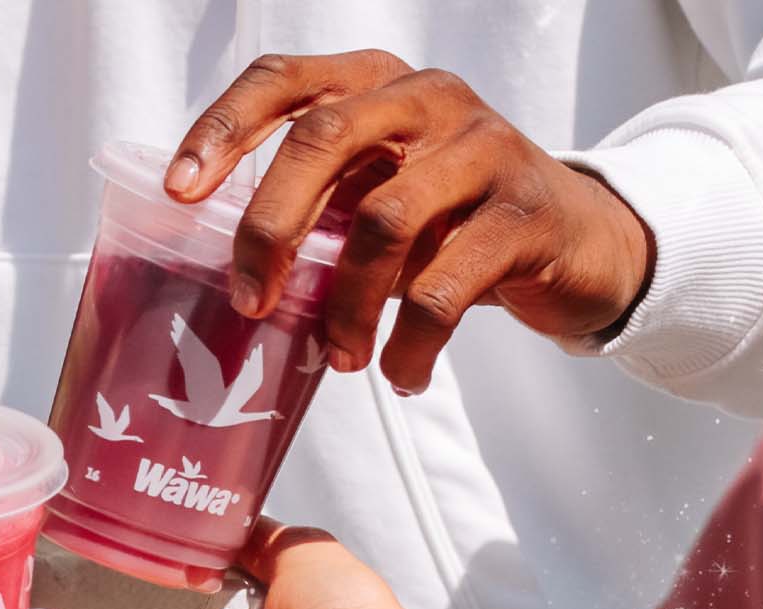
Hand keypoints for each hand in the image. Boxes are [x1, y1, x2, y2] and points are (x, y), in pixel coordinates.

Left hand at [167, 51, 655, 392]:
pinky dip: (412, 343)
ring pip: (382, 220)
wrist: (583, 241)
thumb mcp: (381, 195)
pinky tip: (402, 374)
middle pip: (322, 139)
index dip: (223, 129)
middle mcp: (428, 99)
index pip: (283, 80)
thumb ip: (319, 209)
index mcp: (376, 85)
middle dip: (268, 226)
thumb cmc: (455, 220)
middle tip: (250, 300)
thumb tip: (229, 271)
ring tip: (340, 358)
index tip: (178, 192)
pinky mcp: (525, 213)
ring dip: (347, 304)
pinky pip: (447, 286)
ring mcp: (483, 149)